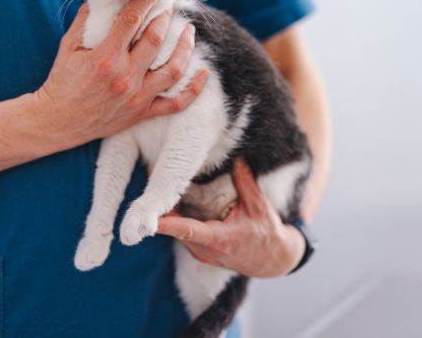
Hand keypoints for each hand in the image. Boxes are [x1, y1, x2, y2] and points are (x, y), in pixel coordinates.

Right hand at [30, 0, 208, 149]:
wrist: (58, 121)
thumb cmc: (61, 82)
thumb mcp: (68, 47)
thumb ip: (86, 21)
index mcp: (105, 57)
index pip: (132, 18)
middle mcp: (125, 76)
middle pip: (156, 39)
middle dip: (167, 17)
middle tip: (172, 6)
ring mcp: (137, 96)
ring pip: (173, 69)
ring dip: (186, 47)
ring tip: (190, 32)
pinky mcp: (142, 113)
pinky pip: (176, 104)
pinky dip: (193, 89)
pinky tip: (204, 73)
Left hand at [158, 160, 306, 277]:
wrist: (271, 261)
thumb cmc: (266, 234)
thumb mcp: (260, 207)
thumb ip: (246, 182)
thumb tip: (237, 159)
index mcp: (221, 240)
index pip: (189, 231)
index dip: (168, 224)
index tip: (150, 217)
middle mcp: (206, 250)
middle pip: (176, 227)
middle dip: (161, 205)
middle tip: (150, 176)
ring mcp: (201, 253)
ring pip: (176, 231)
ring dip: (166, 211)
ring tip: (157, 182)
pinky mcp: (199, 251)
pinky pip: (181, 233)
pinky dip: (175, 218)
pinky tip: (171, 199)